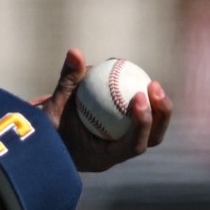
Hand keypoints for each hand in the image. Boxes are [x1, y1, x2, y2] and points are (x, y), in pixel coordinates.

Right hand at [35, 48, 171, 173]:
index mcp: (103, 157)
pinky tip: (142, 79)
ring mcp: (126, 145)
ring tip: (154, 83)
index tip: (138, 96)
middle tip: (153, 86)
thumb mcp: (52, 105)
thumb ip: (67, 81)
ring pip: (153, 130)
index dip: (141, 123)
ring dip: (159, 107)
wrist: (50, 141)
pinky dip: (146, 101)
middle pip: (151, 139)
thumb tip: (75, 52)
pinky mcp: (128, 133)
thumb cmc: (49, 125)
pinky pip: (144, 118)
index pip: (131, 146)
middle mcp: (119, 154)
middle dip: (160, 114)